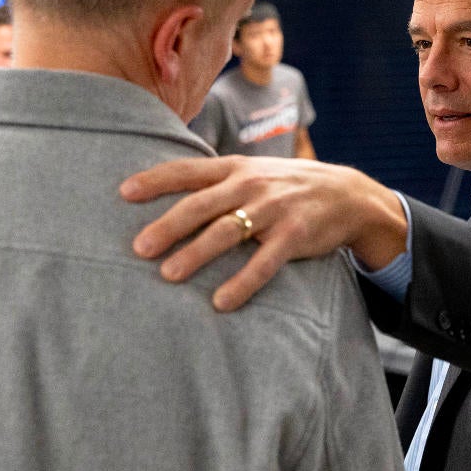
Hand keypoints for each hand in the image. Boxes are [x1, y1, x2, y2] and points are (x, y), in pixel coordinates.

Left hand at [123, 156, 406, 310]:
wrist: (348, 194)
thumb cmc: (287, 186)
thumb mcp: (253, 172)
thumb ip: (215, 181)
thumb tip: (164, 190)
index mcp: (235, 168)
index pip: (187, 171)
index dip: (155, 180)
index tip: (123, 193)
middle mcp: (250, 185)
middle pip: (200, 205)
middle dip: (168, 226)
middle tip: (138, 248)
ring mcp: (273, 209)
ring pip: (227, 232)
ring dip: (196, 254)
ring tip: (168, 275)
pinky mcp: (294, 235)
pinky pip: (264, 262)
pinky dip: (242, 282)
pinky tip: (221, 302)